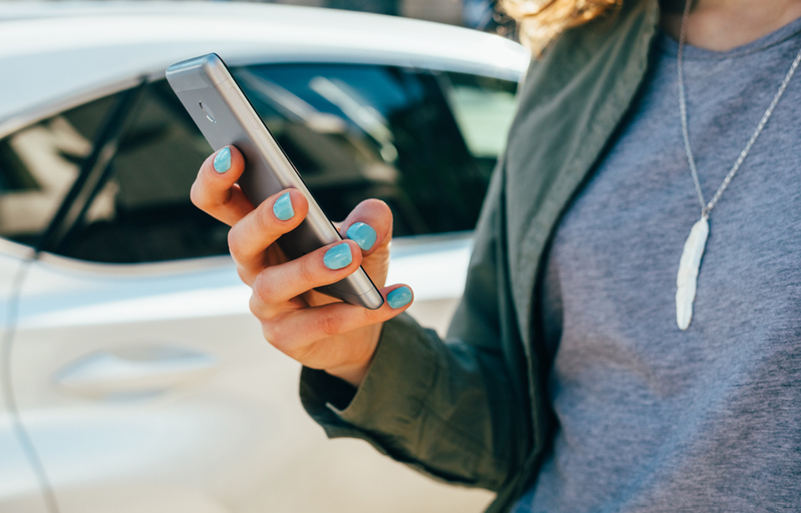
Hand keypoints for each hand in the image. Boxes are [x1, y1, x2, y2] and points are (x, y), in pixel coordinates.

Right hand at [190, 146, 413, 385]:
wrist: (361, 327)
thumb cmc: (350, 269)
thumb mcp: (368, 237)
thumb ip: (371, 221)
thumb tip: (368, 227)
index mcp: (262, 230)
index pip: (221, 201)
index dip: (217, 178)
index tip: (235, 153)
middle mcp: (254, 265)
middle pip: (239, 240)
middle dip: (264, 219)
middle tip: (295, 200)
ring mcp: (267, 304)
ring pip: (274, 284)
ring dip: (312, 266)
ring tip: (350, 253)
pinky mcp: (287, 337)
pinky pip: (320, 324)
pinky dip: (361, 310)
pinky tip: (397, 294)